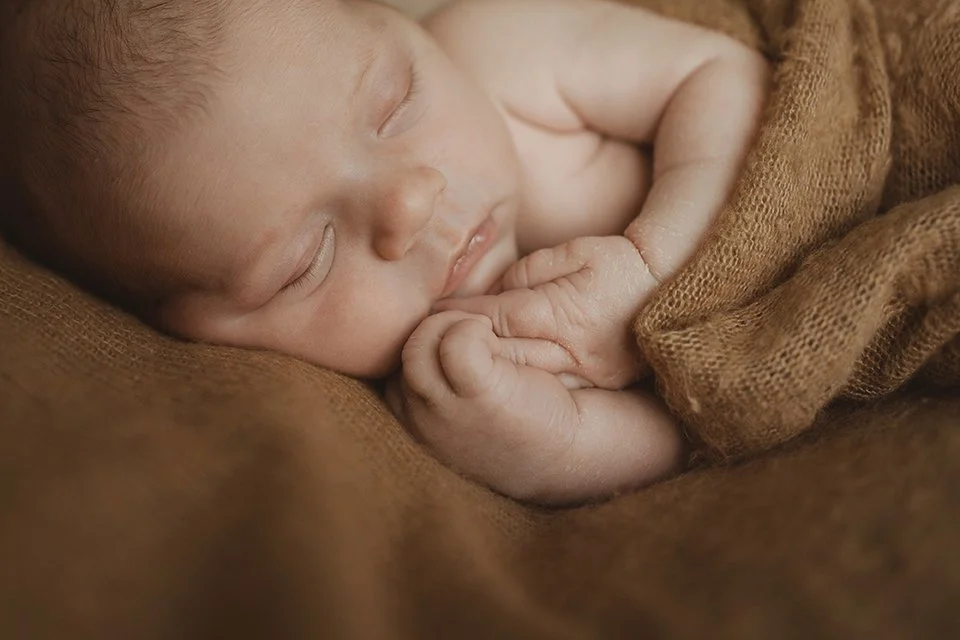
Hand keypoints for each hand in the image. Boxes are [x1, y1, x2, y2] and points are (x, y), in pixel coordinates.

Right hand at [387, 309, 580, 499]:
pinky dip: (475, 326)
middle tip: (480, 338)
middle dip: (439, 331)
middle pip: (405, 347)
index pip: (394, 361)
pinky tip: (500, 341)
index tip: (463, 347)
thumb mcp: (465, 396)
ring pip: (422, 338)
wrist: (575, 454)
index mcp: (409, 418)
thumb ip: (439, 369)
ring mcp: (441, 409)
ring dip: (456, 325)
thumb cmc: (523, 421)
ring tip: (489, 338)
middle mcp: (416, 418)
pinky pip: (455, 339)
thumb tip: (432, 313)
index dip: (428, 343)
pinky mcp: (477, 394)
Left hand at [434, 235, 659, 389]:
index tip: (432, 315)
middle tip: (430, 343)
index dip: (460, 318)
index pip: (495, 320)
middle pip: (500, 356)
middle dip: (461, 349)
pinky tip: (493, 384)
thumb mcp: (576, 252)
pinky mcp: (597, 386)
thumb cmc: (621, 264)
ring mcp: (586, 375)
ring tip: (453, 364)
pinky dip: (516, 387)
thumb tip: (494, 293)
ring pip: (519, 380)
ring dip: (484, 373)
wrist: (677, 290)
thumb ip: (528, 272)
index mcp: (562, 313)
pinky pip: (546, 392)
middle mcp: (572, 351)